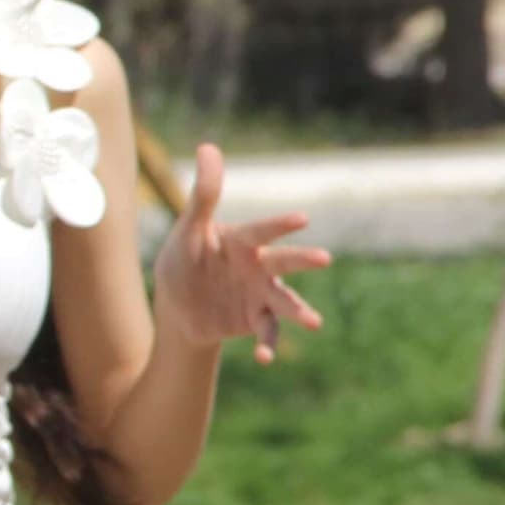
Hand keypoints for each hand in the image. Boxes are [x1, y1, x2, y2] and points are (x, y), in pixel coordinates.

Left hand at [152, 142, 330, 363]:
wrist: (179, 301)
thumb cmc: (187, 257)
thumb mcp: (189, 229)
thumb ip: (204, 194)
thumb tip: (209, 146)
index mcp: (243, 241)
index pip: (262, 231)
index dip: (279, 225)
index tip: (301, 219)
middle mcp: (259, 266)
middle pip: (283, 262)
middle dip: (302, 260)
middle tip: (324, 259)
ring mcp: (261, 294)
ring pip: (284, 301)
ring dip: (299, 311)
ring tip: (314, 323)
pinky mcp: (255, 319)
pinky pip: (266, 332)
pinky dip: (267, 345)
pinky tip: (263, 357)